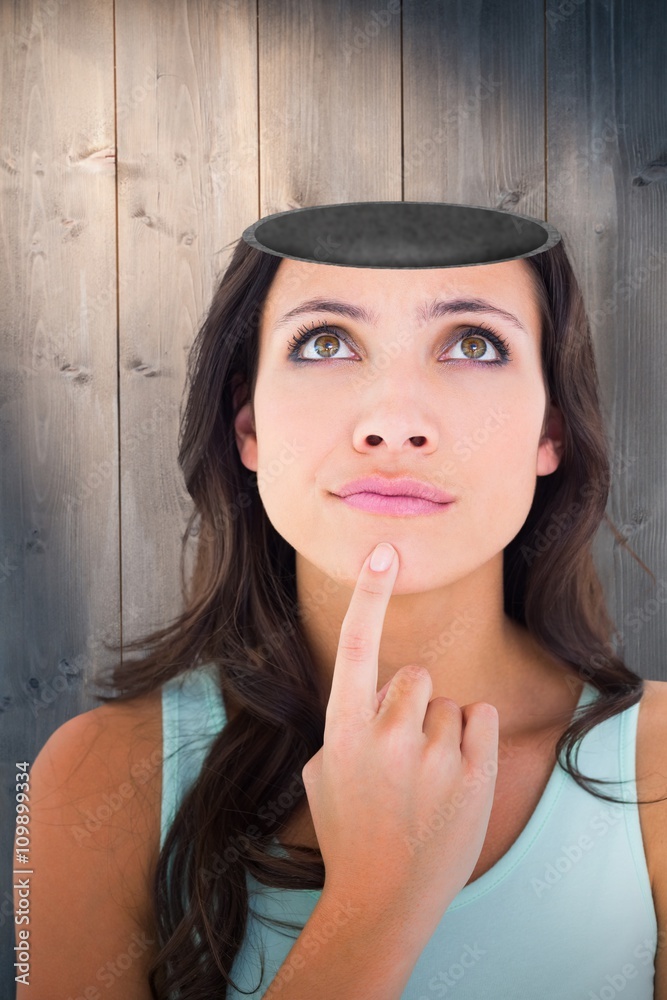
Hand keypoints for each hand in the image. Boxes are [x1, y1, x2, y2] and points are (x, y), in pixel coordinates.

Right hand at [302, 542, 499, 936]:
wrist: (383, 900)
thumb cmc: (348, 832)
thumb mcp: (322, 772)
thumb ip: (343, 723)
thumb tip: (371, 693)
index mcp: (343, 731)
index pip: (356, 647)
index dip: (368, 595)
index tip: (384, 552)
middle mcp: (387, 736)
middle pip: (416, 675)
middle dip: (412, 702)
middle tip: (404, 750)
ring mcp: (433, 756)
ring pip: (450, 702)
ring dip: (441, 730)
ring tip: (426, 779)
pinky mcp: (474, 773)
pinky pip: (480, 716)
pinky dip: (471, 737)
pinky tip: (454, 776)